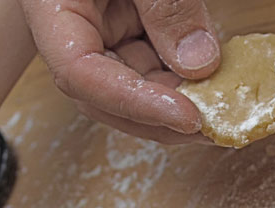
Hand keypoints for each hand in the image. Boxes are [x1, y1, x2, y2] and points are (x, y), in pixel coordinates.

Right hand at [19, 0, 220, 143]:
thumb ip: (164, 4)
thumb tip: (199, 62)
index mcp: (52, 8)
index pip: (81, 74)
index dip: (135, 103)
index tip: (187, 115)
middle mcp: (74, 30)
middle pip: (108, 96)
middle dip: (162, 118)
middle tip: (214, 127)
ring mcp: (102, 31)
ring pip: (136, 86)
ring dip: (178, 102)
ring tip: (222, 109)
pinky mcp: (128, 27)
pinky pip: (155, 62)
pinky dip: (184, 77)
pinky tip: (215, 81)